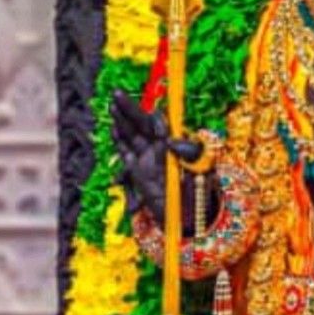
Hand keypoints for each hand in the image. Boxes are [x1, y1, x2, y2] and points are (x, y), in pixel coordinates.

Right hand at [111, 89, 204, 226]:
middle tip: (116, 93)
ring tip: (113, 106)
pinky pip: (128, 154)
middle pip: (142, 126)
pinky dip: (120, 142)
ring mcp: (148, 161)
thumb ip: (190, 154)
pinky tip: (115, 130)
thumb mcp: (200, 173)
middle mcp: (160, 150)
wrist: (188, 221)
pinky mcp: (139, 174)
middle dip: (129, 110)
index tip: (148, 109)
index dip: (153, 116)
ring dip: (122, 122)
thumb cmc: (199, 196)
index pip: (161, 126)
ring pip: (132, 136)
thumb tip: (173, 140)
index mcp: (175, 147)